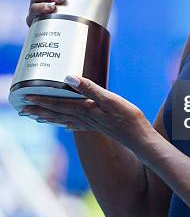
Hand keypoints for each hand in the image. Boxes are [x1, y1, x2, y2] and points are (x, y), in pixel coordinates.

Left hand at [19, 75, 149, 152]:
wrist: (139, 138)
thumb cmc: (127, 118)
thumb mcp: (110, 99)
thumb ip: (90, 89)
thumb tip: (70, 78)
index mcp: (85, 110)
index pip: (58, 104)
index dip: (42, 100)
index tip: (26, 97)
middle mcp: (85, 118)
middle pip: (57, 113)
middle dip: (39, 110)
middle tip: (23, 110)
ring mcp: (91, 124)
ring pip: (64, 120)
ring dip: (49, 118)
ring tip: (37, 117)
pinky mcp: (98, 127)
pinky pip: (77, 125)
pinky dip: (67, 124)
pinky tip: (65, 125)